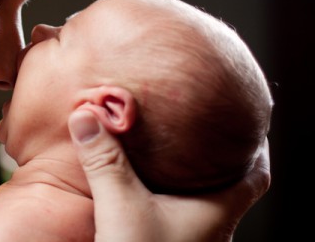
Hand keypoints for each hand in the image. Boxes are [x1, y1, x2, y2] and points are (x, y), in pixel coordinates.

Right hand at [68, 110, 270, 241]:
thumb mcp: (121, 208)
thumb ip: (105, 162)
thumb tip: (86, 114)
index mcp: (215, 213)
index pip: (256, 175)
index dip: (256, 147)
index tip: (249, 123)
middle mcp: (212, 232)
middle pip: (230, 189)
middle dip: (217, 160)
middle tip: (201, 132)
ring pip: (202, 207)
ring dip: (191, 183)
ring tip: (172, 158)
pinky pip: (179, 221)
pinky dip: (170, 203)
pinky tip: (145, 196)